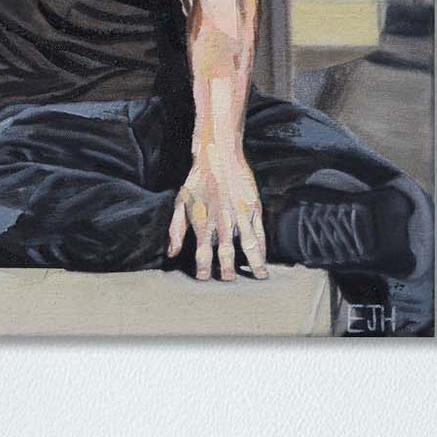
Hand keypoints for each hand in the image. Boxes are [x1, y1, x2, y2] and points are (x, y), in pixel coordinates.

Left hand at [167, 144, 267, 282]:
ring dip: (255, 261)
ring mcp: (240, 213)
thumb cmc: (197, 179)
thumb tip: (171, 253)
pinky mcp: (253, 206)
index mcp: (203, 221)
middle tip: (230, 281)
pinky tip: (264, 256)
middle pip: (226, 250)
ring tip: (260, 276)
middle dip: (228, 269)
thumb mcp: (181, 202)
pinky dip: (263, 245)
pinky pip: (260, 230)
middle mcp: (222, 220)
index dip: (203, 267)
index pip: (202, 251)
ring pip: (249, 243)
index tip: (204, 279)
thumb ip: (176, 230)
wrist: (218, 155)